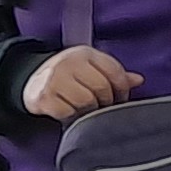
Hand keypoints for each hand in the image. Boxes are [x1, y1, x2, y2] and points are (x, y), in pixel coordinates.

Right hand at [23, 46, 141, 122]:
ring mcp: (55, 79)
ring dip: (88, 111)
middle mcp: (69, 63)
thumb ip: (113, 74)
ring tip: (85, 110)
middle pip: (101, 87)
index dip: (122, 88)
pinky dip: (71, 116)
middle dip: (106, 102)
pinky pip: (67, 112)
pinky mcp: (44, 96)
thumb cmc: (67, 76)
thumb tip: (138, 80)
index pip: (114, 70)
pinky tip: (69, 113)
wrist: (31, 81)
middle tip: (102, 107)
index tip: (121, 98)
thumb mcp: (90, 68)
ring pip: (85, 101)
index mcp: (85, 53)